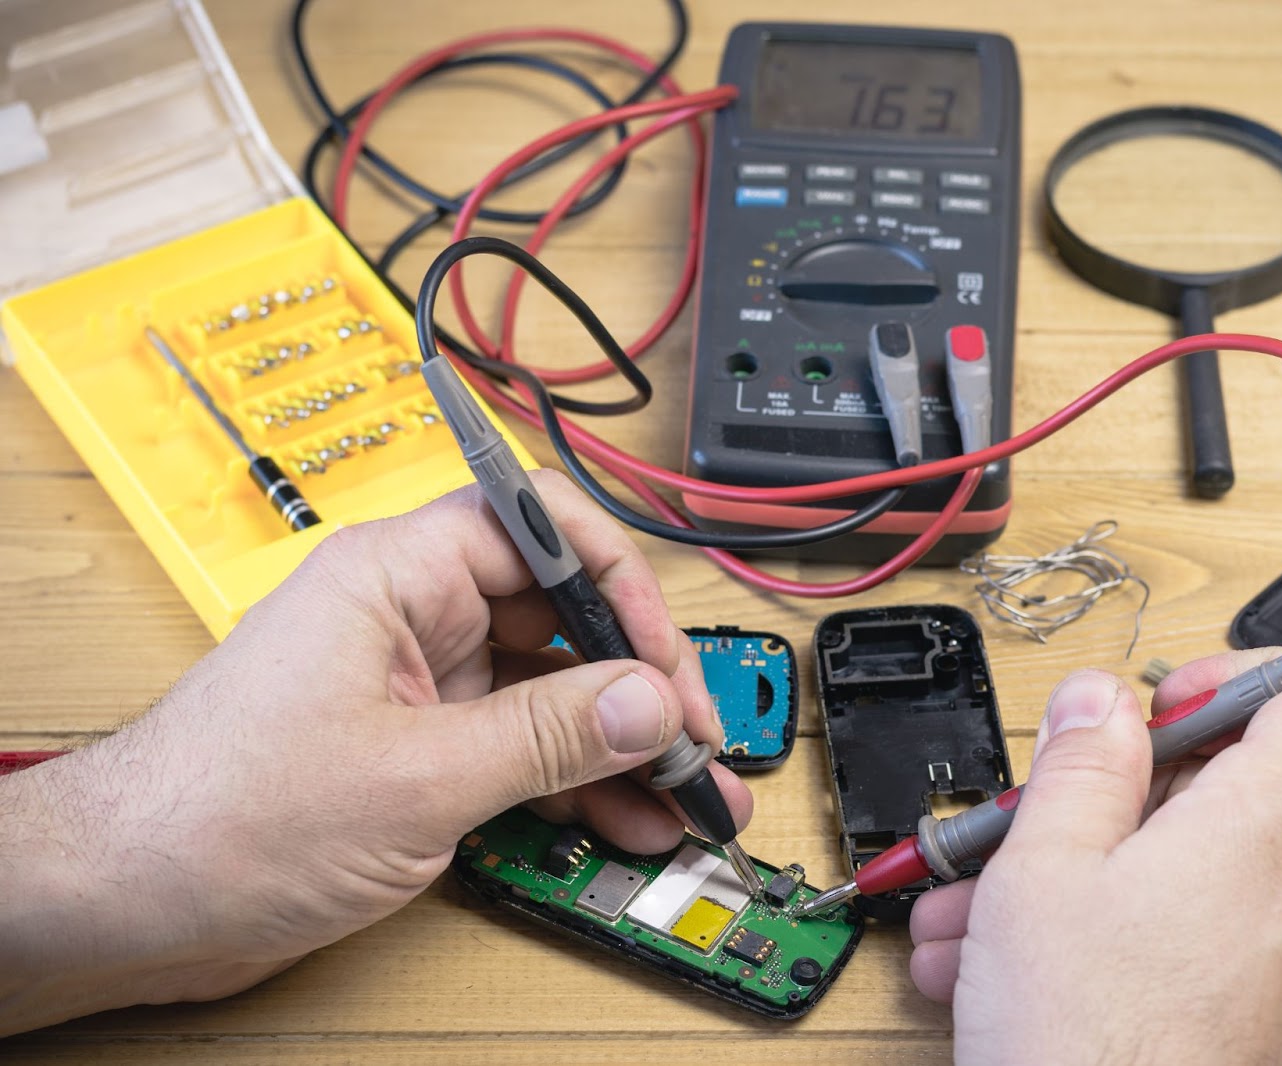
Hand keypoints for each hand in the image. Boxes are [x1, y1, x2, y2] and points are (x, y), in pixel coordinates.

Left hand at [0, 475, 748, 1034]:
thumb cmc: (218, 813)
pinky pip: (520, 748)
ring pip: (550, 691)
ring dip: (622, 745)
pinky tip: (627, 819)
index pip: (542, 529)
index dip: (620, 586)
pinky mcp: (418, 748)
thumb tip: (646, 702)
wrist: (125, 900)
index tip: (665, 662)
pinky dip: (574, 784)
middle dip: (639, 680)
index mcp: (400, 576)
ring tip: (690, 797)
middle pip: (560, 615)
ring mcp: (418, 685)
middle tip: (698, 744)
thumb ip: (544, 737)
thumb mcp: (414, 777)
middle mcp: (414, 616)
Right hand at [909, 652, 1281, 1065]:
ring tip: (983, 916)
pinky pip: (1200, 932)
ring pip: (1193, 869)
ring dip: (1086, 873)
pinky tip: (1017, 964)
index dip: (1240, 678)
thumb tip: (1102, 697)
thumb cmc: (1085, 1040)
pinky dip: (1119, 929)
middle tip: (1027, 822)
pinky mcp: (1274, 1011)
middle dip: (1110, 798)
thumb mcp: (1046, 863)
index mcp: (1268, 829)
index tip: (1162, 703)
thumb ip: (1084, 759)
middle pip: (1233, 786)